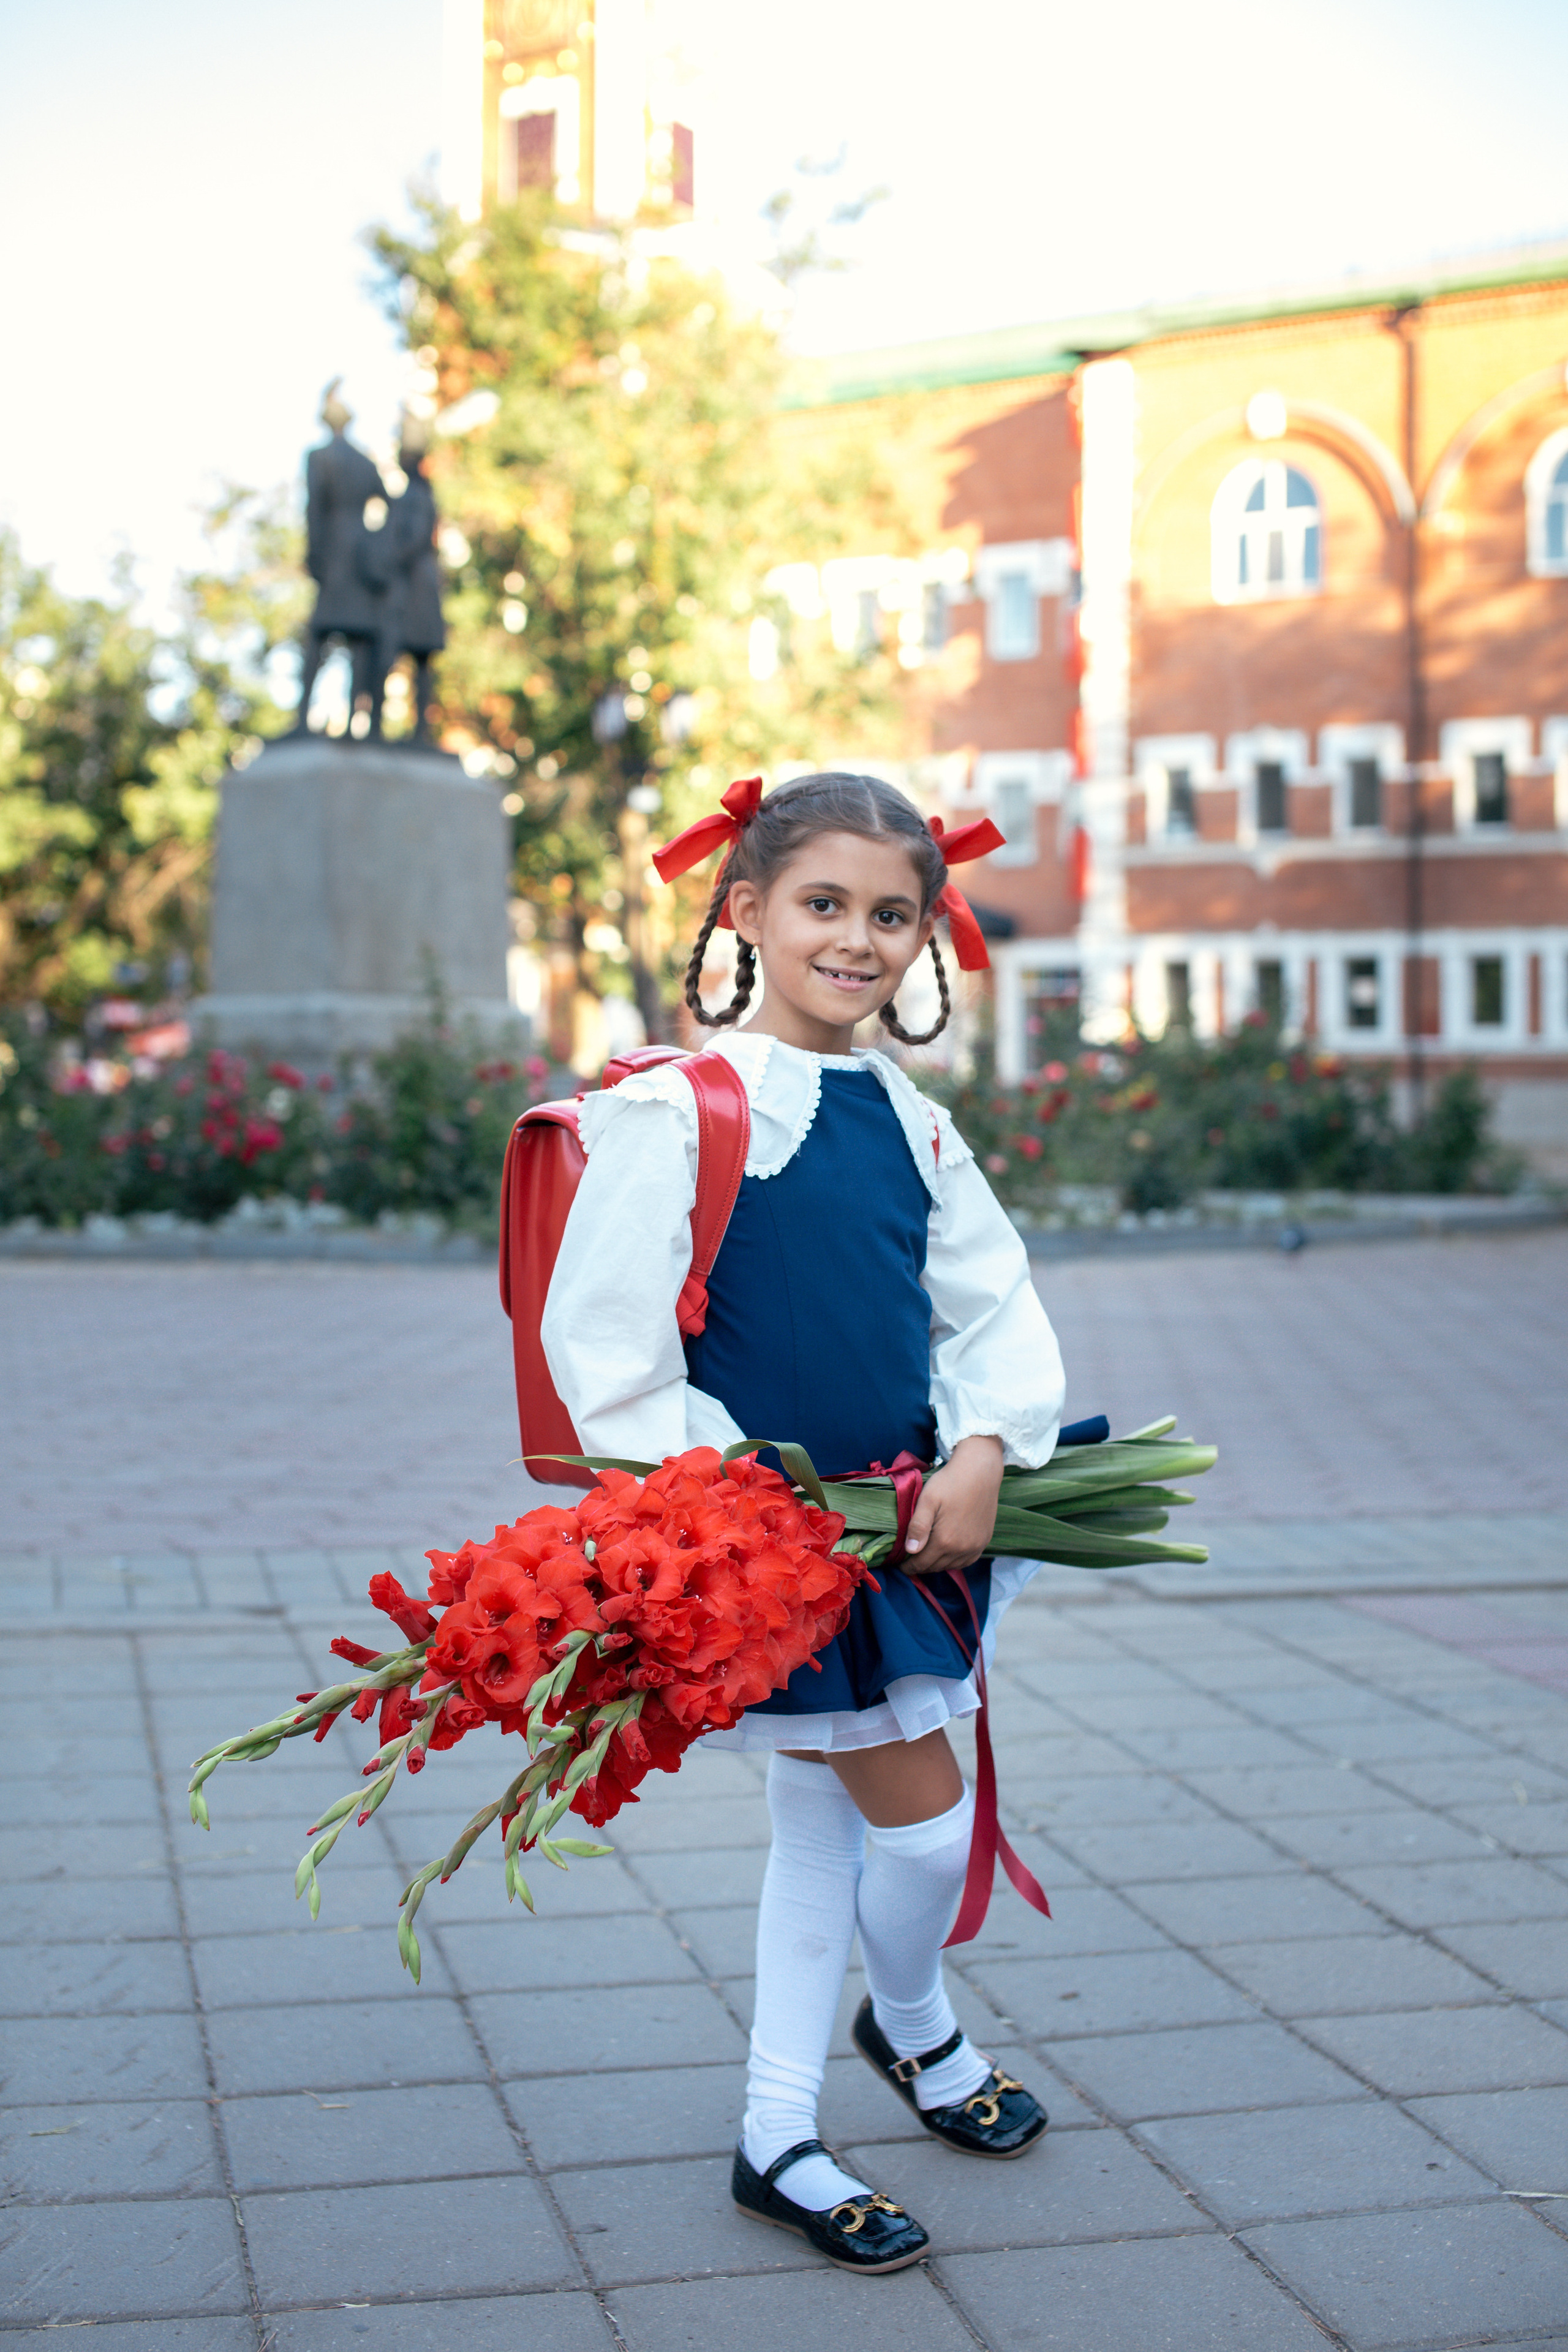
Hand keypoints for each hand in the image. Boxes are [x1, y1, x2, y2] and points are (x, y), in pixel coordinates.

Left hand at [901, 1435, 1004, 1576]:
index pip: (921, 1564)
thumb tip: (910, 1551)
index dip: (908, 1567)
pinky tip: (947, 1553)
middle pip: (935, 1567)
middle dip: (921, 1565)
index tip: (900, 1565)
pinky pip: (966, 1561)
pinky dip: (954, 1561)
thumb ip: (918, 1526)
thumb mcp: (927, 1500)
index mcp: (944, 1540)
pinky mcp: (984, 1541)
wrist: (979, 1472)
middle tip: (910, 1560)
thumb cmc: (949, 1483)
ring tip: (926, 1556)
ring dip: (936, 1564)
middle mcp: (961, 1549)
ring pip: (950, 1566)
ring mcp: (975, 1546)